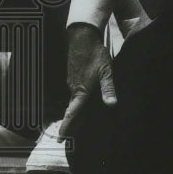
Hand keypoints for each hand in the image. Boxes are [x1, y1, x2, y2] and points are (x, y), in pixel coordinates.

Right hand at [58, 23, 116, 140]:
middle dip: (72, 122)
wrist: (82, 36)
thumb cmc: (95, 54)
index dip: (67, 125)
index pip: (72, 112)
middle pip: (72, 109)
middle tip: (69, 135)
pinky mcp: (72, 76)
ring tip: (78, 122)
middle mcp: (73, 88)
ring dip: (75, 111)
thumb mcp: (106, 71)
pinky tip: (83, 100)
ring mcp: (71, 82)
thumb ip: (108, 89)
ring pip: (73, 100)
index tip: (61, 137)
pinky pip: (74, 92)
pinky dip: (77, 100)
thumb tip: (111, 105)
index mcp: (81, 90)